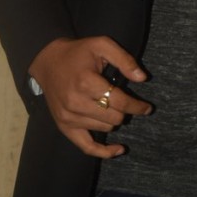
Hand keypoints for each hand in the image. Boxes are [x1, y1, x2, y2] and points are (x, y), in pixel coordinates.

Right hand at [28, 36, 150, 157]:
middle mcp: (76, 102)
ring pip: (105, 128)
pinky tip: (119, 149)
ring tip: (110, 106)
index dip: (137, 106)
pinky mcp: (64, 126)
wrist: (49, 61)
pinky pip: (86, 146)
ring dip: (113, 119)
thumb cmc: (78, 52)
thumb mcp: (102, 45)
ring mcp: (69, 117)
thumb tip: (142, 78)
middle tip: (125, 101)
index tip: (147, 108)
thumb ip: (124, 60)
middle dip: (125, 110)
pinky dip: (104, 151)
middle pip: (115, 117)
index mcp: (86, 82)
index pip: (120, 102)